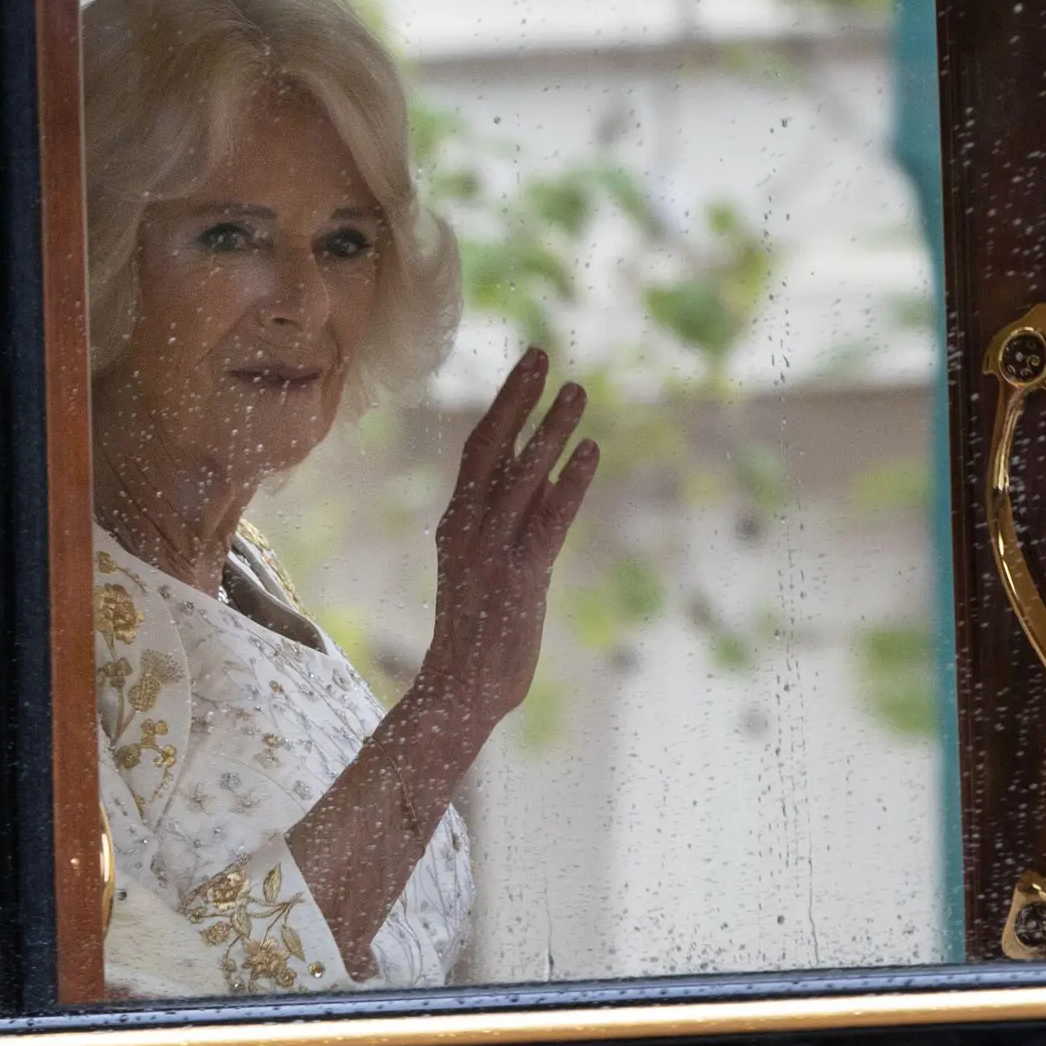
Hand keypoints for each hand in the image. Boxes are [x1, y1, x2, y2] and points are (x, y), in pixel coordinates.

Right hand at [411, 348, 598, 738]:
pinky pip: (547, 519)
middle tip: (542, 355)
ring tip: (577, 393)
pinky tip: (590, 451)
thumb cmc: (476, 638)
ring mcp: (491, 551)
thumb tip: (540, 488)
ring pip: (522, 476)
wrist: (459, 690)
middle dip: (518, 399)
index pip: (478, 451)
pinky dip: (569, 484)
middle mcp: (467, 529)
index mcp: (455, 525)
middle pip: (491, 448)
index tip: (527, 370)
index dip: (502, 407)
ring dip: (550, 431)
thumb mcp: (485, 572)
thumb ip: (506, 529)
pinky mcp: (520, 576)